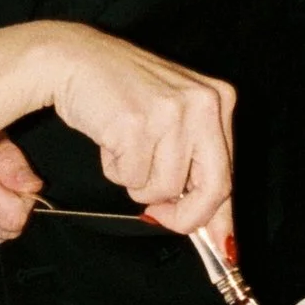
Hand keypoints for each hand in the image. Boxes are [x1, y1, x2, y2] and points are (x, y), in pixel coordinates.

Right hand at [44, 26, 234, 238]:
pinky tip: (110, 138)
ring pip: (163, 188)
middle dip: (184, 215)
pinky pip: (130, 178)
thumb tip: (218, 231)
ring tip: (126, 146)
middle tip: (159, 214)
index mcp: (219, 101)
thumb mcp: (174, 121)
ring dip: (137, 181)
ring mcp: (171, 113)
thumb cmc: (123, 93)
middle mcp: (204, 104)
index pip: (229, 173)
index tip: (221, 246)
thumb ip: (197, 168)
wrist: (75, 59)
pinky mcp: (137, 124)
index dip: (221, 216)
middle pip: (212, 188)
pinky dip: (115, 169)